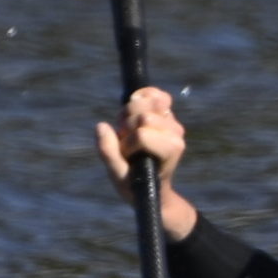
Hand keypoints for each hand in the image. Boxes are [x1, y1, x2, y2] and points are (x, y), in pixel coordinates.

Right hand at [93, 87, 197, 237]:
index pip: (142, 135)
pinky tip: (134, 105)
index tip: (128, 156)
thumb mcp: (117, 176)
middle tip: (125, 141)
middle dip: (126, 126)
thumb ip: (108, 153)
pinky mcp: (167, 114)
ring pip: (145, 103)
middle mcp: (176, 134)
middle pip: (143, 116)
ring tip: (128, 131)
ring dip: (129, 114)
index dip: (128, 143)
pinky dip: (141, 95)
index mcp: (170, 150)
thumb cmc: (134, 183)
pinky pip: (155, 93)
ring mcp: (172, 122)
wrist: (150, 183)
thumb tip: (101, 126)